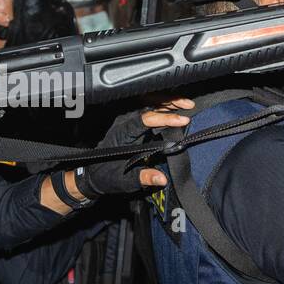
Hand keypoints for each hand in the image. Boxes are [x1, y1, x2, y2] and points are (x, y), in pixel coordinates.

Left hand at [74, 98, 194, 197]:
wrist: (95, 176)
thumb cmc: (106, 176)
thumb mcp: (124, 181)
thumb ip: (142, 178)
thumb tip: (161, 179)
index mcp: (122, 133)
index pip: (144, 119)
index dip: (164, 118)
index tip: (182, 120)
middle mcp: (125, 124)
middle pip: (148, 106)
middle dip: (169, 102)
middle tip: (189, 105)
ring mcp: (129, 123)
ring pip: (149, 106)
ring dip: (168, 103)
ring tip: (187, 105)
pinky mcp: (134, 126)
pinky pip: (150, 112)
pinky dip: (164, 108)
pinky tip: (177, 110)